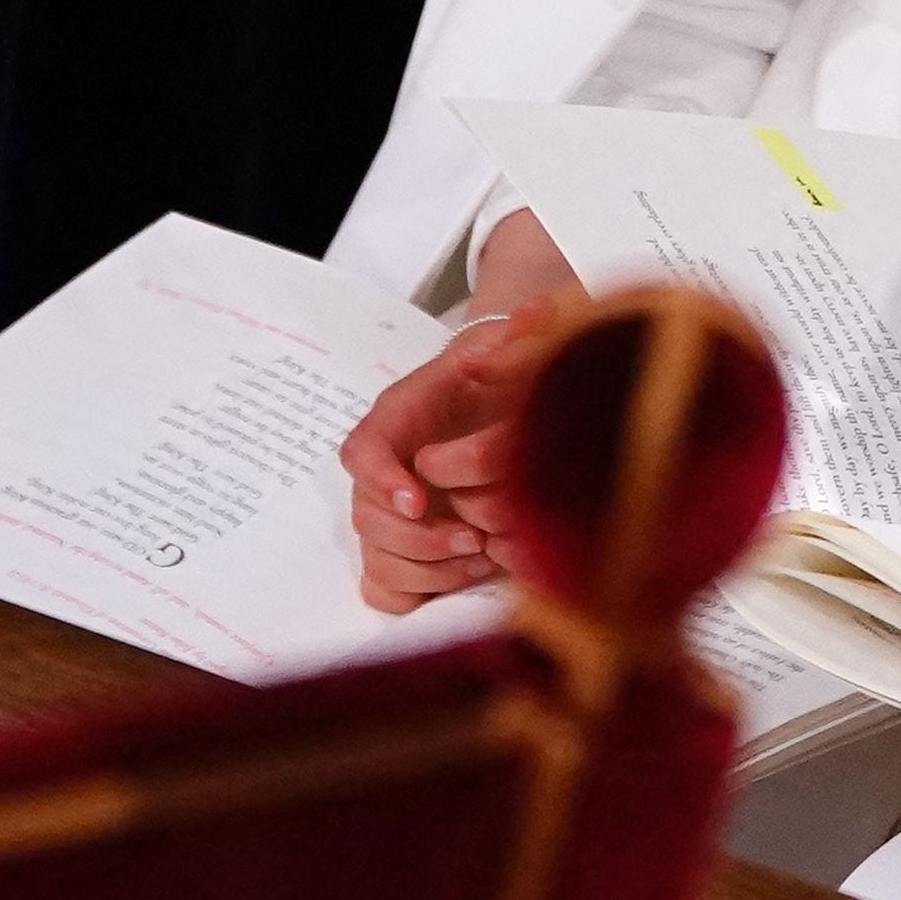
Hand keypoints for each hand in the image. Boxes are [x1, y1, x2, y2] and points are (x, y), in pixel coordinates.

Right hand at [345, 213, 584, 609]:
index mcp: (390, 424)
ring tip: (481, 554)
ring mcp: (384, 517)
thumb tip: (539, 310)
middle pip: (367, 517)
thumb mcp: (492, 354)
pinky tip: (465, 573)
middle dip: (418, 536)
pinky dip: (418, 589)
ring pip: (377, 557)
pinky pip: (383, 586)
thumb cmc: (480, 385)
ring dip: (426, 565)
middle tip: (471, 538)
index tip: (418, 500)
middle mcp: (379, 475)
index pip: (361, 453)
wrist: (480, 412)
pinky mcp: (395, 552)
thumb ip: (509, 335)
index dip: (382, 480)